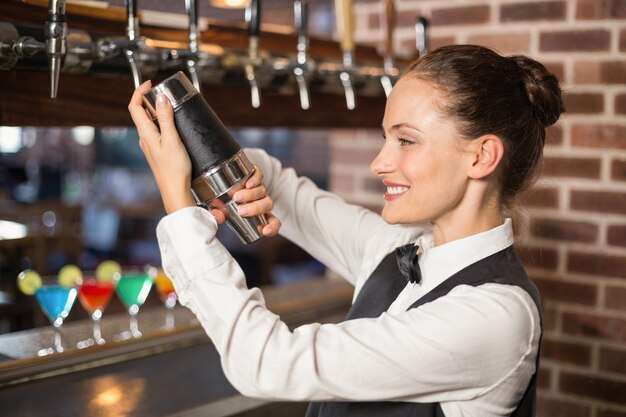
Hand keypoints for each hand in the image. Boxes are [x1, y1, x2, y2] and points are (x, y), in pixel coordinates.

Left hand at [128, 81, 195, 213]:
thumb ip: (165, 118)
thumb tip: (160, 98)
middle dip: (148, 99)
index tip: (149, 83)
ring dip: (155, 110)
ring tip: (169, 105)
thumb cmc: (173, 169)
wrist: (175, 190)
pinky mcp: (157, 151)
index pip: (134, 106)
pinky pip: (155, 131)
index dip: (139, 92)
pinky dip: (161, 122)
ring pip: (148, 122)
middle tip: (162, 92)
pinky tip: (172, 125)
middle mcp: (144, 138)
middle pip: (140, 112)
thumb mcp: (172, 139)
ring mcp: (149, 145)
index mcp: (145, 133)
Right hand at [212, 166, 280, 236]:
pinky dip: (255, 180)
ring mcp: (258, 186)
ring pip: (262, 191)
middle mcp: (261, 199)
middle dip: (256, 209)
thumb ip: (217, 214)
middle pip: (267, 204)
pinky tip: (248, 184)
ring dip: (251, 195)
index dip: (272, 227)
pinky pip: (259, 175)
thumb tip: (218, 218)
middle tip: (241, 211)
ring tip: (237, 197)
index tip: (265, 231)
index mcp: (258, 212)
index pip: (272, 221)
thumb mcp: (217, 208)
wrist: (220, 175)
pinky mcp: (255, 172)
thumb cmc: (221, 197)